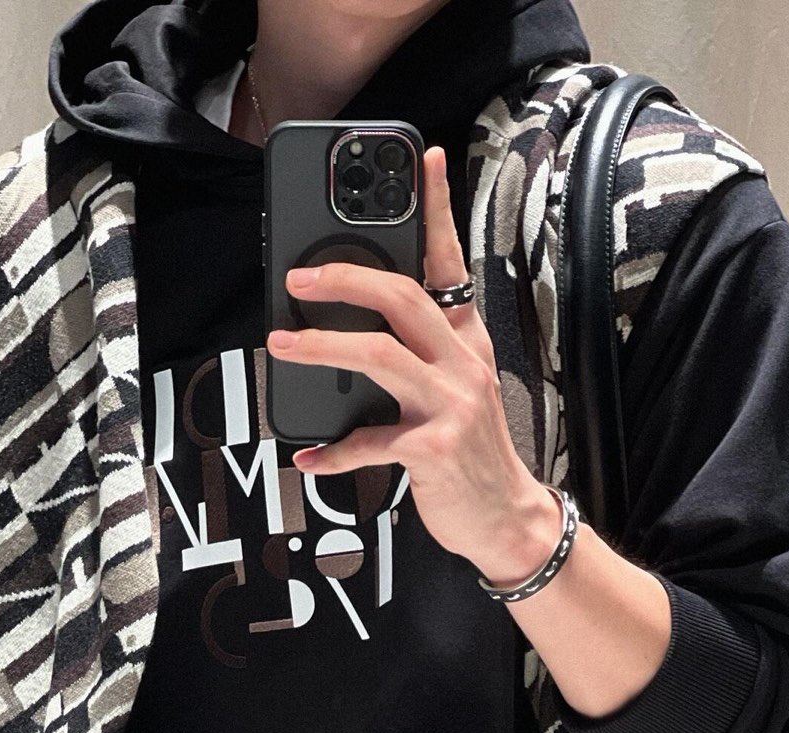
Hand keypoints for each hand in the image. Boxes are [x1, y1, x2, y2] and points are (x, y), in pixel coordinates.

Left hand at [267, 144, 563, 588]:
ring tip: (282, 345)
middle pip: (402, 297)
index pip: (449, 261)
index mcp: (463, 340)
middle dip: (344, 279)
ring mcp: (451, 405)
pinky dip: (334, 453)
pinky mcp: (434, 450)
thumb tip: (351, 325)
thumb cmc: (468, 452)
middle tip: (297, 280)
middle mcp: (461, 363)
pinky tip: (308, 457)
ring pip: (378, 356)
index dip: (437, 208)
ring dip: (322, 348)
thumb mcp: (453, 389)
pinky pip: (371, 442)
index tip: (426, 157)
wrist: (505, 519)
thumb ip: (416, 353)